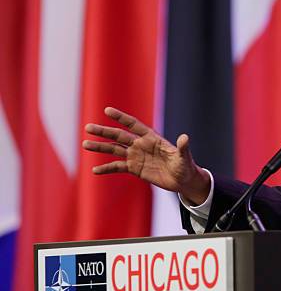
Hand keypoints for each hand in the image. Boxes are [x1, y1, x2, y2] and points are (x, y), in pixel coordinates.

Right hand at [82, 107, 210, 204]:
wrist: (182, 180)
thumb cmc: (185, 166)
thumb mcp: (184, 157)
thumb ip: (182, 147)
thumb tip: (185, 137)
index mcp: (152, 138)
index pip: (133, 125)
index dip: (121, 118)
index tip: (107, 110)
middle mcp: (141, 145)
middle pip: (119, 136)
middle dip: (104, 131)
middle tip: (88, 127)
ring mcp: (137, 156)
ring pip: (115, 150)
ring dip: (100, 147)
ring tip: (85, 144)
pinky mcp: (135, 169)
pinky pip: (118, 167)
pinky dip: (107, 168)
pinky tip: (95, 170)